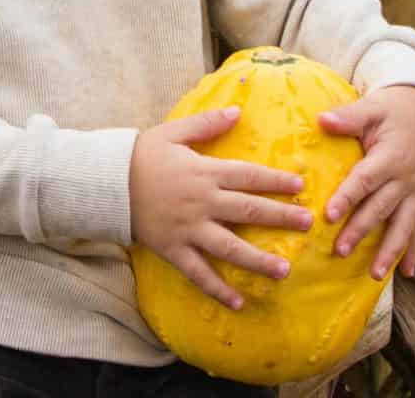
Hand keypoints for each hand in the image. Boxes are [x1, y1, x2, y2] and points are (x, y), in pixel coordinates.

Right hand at [130, 106, 310, 309]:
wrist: (106, 183)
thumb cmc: (141, 155)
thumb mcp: (173, 131)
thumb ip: (206, 123)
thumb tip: (237, 111)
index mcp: (205, 172)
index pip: (249, 176)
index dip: (276, 181)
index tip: (300, 186)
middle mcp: (202, 202)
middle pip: (249, 211)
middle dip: (281, 217)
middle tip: (307, 223)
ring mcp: (189, 229)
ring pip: (230, 247)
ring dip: (259, 260)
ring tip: (285, 270)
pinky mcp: (174, 249)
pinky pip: (199, 273)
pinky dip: (218, 290)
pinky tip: (238, 303)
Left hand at [317, 85, 414, 280]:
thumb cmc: (391, 111)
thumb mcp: (371, 108)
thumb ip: (348, 117)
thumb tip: (322, 120)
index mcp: (391, 157)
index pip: (365, 180)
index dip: (347, 198)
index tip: (329, 215)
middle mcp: (405, 179)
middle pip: (381, 208)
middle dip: (361, 231)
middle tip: (340, 251)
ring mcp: (414, 192)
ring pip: (403, 226)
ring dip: (390, 251)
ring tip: (375, 275)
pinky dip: (413, 251)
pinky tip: (406, 273)